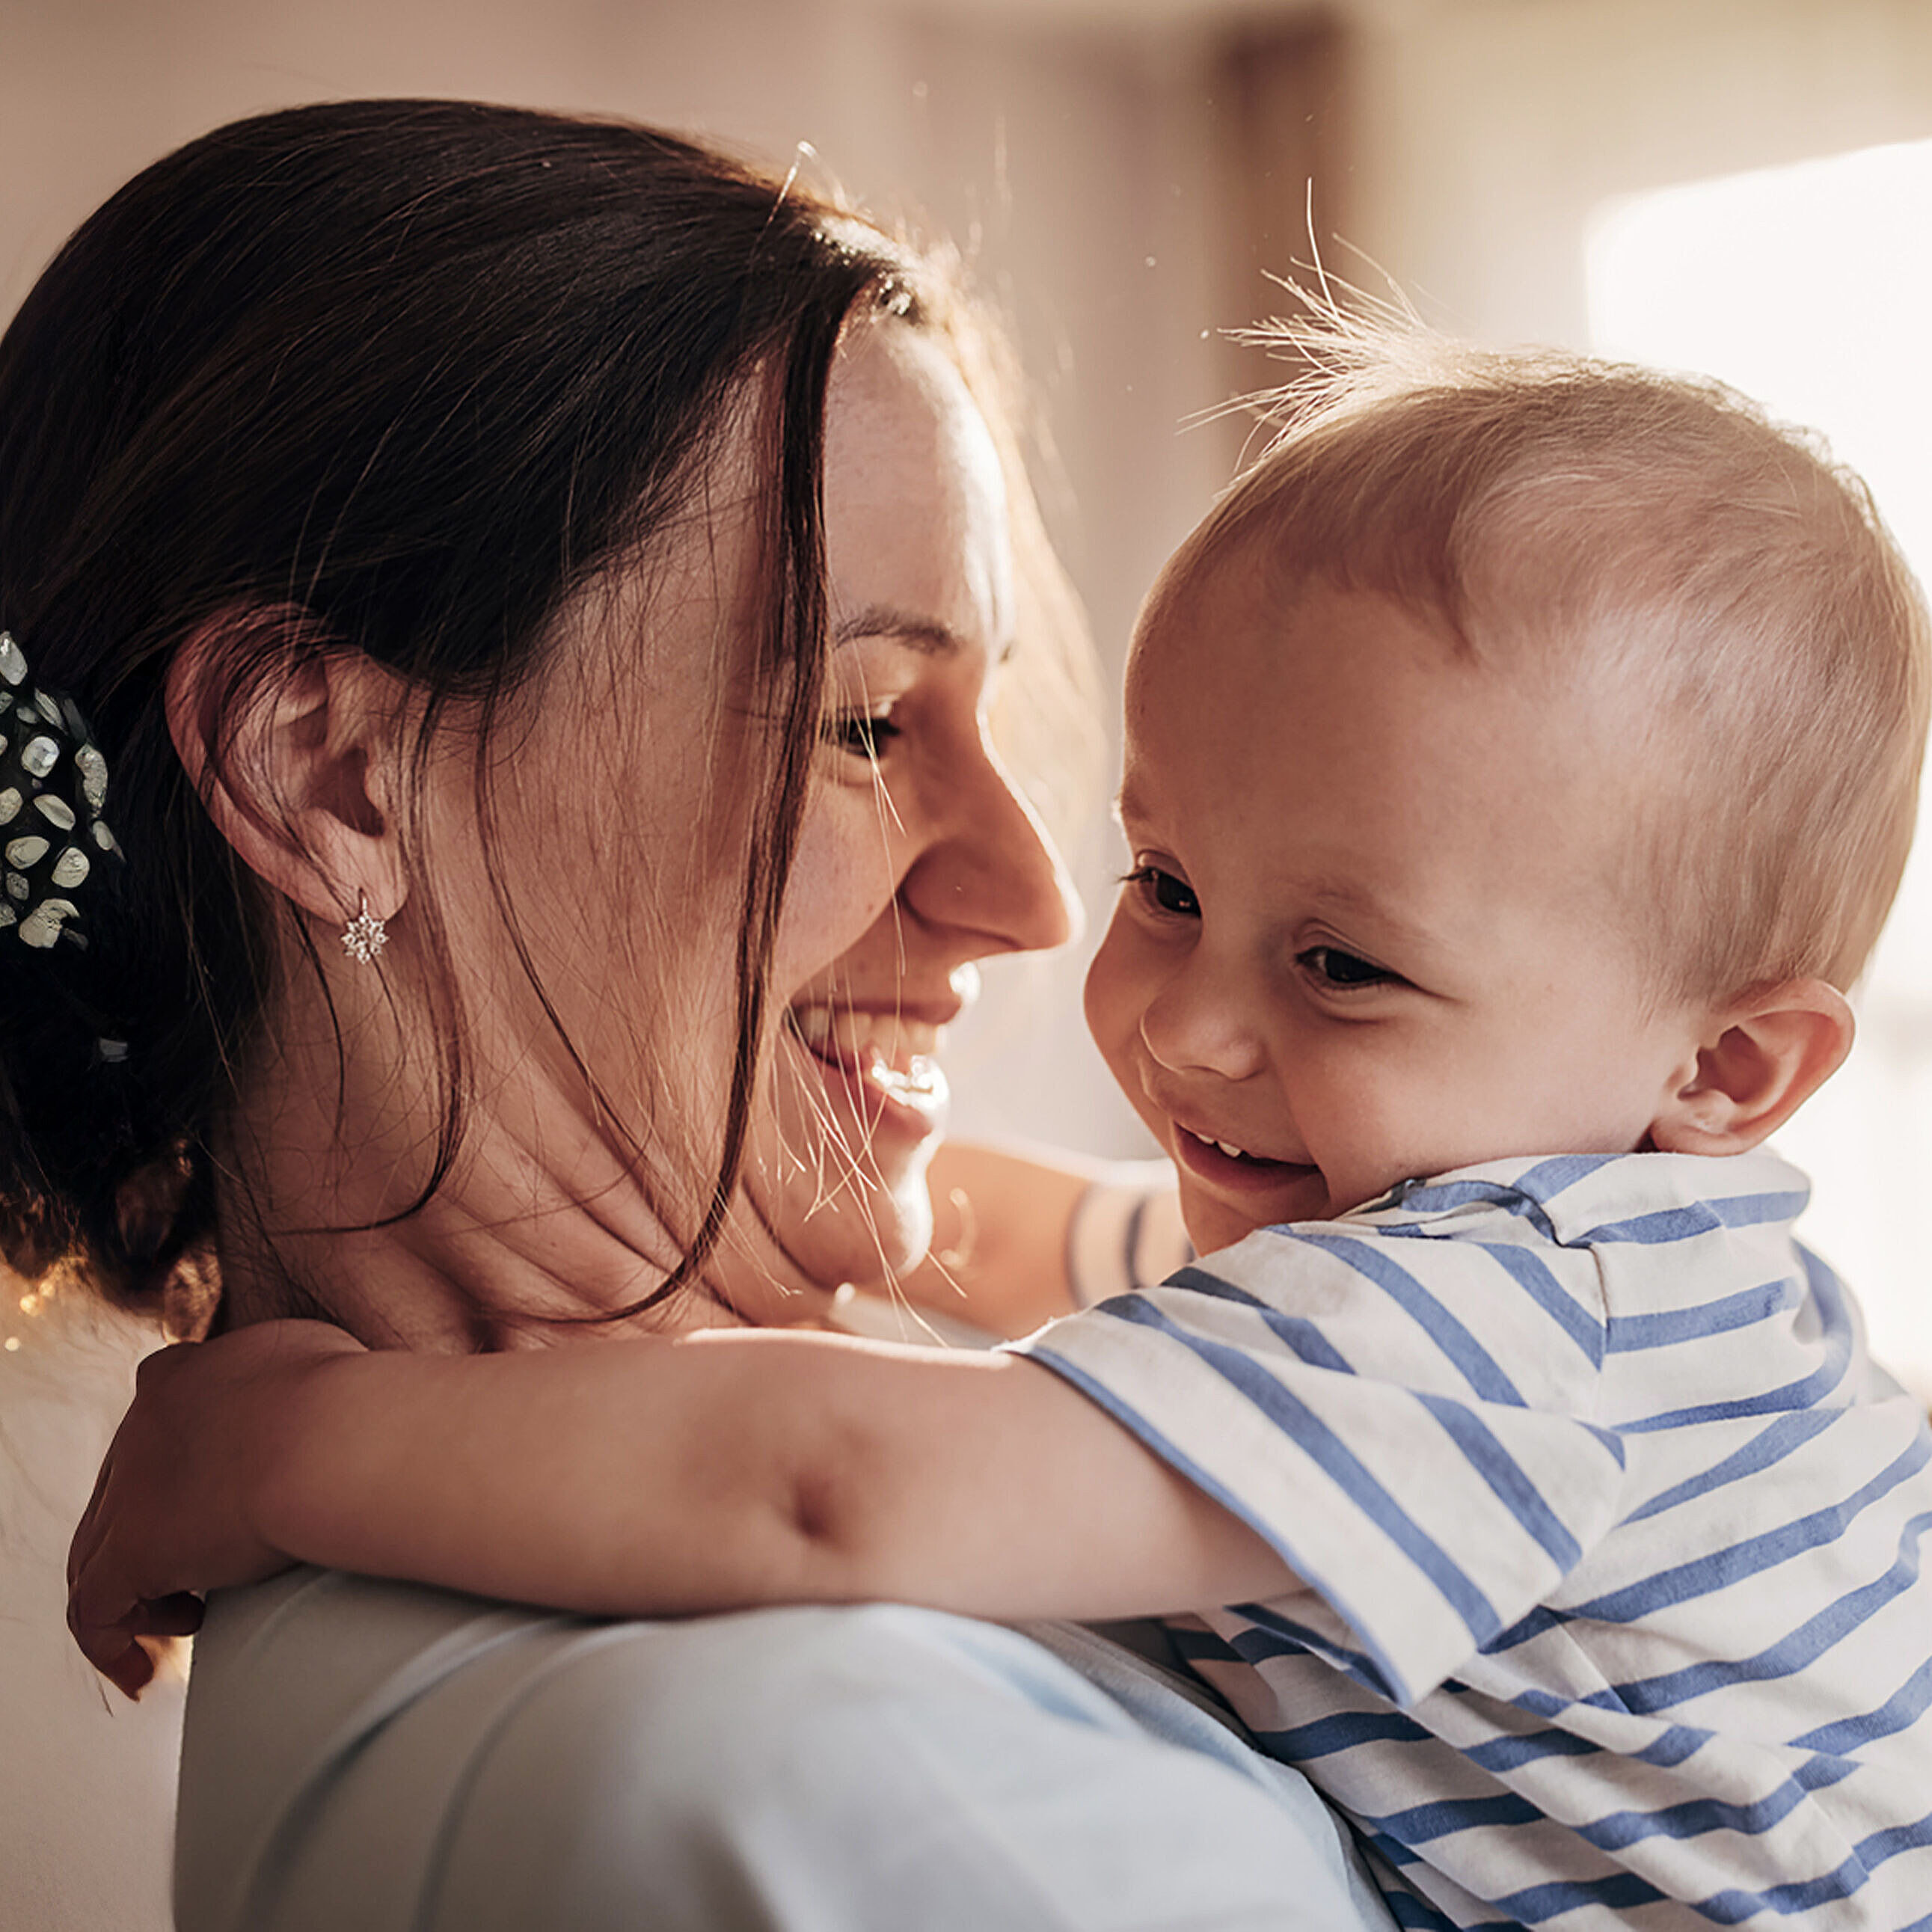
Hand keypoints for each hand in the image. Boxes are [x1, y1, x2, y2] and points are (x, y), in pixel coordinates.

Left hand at [66, 1320, 364, 1697]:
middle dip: (153, 1533)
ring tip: (182, 1619)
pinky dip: (111, 1643)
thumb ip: (294, 1381)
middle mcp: (142, 1427)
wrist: (336, 1435)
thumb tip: (319, 1406)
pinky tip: (144, 1669)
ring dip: (135, 1591)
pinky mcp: (132, 1552)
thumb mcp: (319, 1361)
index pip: (156, 1422)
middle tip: (196, 1569)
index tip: (208, 1499)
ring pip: (94, 1553)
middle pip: (121, 1491)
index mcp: (181, 1375)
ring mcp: (128, 1490)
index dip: (175, 1468)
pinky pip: (93, 1611)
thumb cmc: (351, 1398)